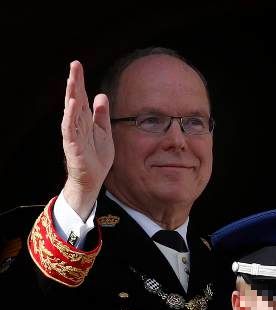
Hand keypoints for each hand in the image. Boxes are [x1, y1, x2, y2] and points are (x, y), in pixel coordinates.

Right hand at [61, 60, 113, 219]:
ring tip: (72, 80)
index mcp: (85, 119)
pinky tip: (73, 104)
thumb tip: (101, 95)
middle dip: (74, 82)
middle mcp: (77, 123)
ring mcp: (74, 133)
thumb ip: (102, 115)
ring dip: (71, 95)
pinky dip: (71, 116)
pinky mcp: (73, 145)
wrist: (93, 178)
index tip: (77, 65)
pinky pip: (71, 128)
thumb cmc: (97, 156)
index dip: (79, 81)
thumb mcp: (104, 132)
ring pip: (71, 111)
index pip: (81, 97)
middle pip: (75, 99)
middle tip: (74, 65)